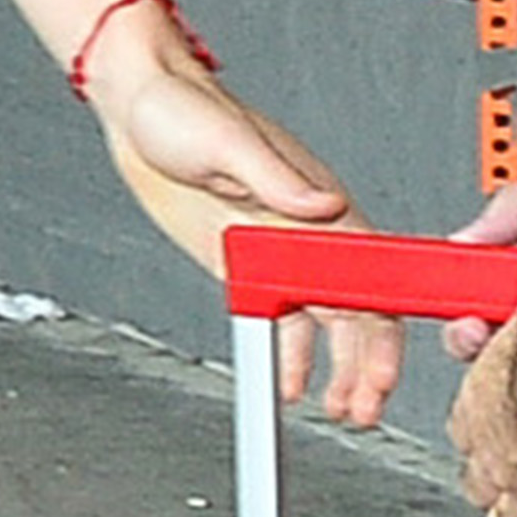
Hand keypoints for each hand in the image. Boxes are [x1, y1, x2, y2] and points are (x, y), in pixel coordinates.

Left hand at [96, 62, 400, 425]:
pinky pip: (275, 320)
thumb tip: (324, 205)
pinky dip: (286, 356)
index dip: (382, 326)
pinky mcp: (243, 266)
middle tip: (362, 408)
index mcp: (321, 204)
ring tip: (340, 409)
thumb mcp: (230, 141)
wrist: (133, 107)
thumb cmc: (183, 107)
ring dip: (335, 370)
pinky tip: (288, 383)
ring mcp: (277, 254)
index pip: (371, 275)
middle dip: (366, 365)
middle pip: (355, 311)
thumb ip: (277, 179)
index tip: (381, 366)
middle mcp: (308, 234)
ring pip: (322, 326)